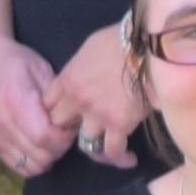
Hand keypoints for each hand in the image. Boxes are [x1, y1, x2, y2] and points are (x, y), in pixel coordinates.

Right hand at [0, 34, 70, 190]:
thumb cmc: (15, 61)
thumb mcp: (41, 70)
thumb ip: (56, 98)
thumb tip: (73, 121)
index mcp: (16, 101)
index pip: (45, 137)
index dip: (64, 137)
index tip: (69, 124)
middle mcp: (3, 124)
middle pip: (41, 156)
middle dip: (59, 148)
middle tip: (63, 131)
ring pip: (31, 167)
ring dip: (47, 157)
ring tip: (50, 138)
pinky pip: (18, 168)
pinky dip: (33, 162)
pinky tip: (37, 145)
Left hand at [41, 21, 139, 175]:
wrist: (148, 46)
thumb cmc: (120, 40)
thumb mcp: (89, 48)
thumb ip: (78, 68)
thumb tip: (79, 77)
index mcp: (68, 80)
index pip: (48, 103)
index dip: (56, 108)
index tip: (67, 110)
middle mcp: (78, 101)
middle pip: (60, 125)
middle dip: (70, 126)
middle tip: (85, 125)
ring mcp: (98, 115)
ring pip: (85, 142)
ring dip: (96, 140)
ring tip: (108, 139)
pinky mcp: (120, 126)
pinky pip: (112, 150)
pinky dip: (118, 154)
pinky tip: (127, 154)